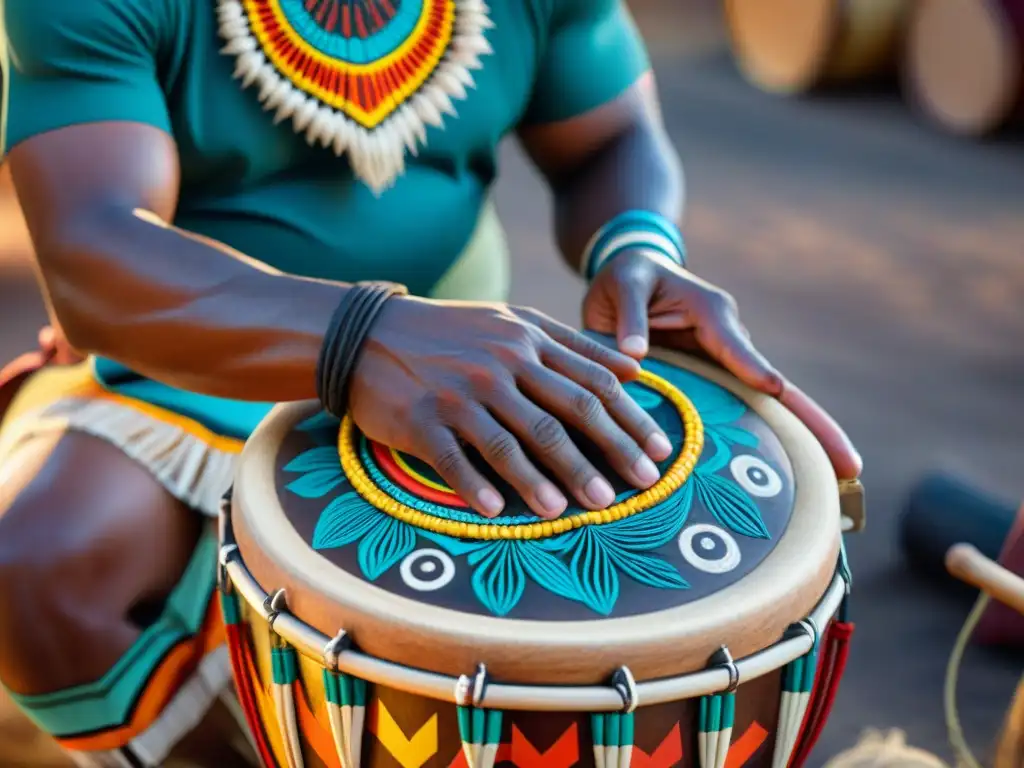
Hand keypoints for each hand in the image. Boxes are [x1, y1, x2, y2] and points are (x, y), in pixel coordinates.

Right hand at [347, 296, 674, 519]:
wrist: (370, 333)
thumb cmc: (452, 332)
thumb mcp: (514, 321)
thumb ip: (574, 345)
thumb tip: (635, 367)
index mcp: (527, 341)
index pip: (593, 383)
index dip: (631, 421)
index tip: (659, 452)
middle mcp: (499, 366)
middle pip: (565, 415)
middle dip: (608, 453)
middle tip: (639, 487)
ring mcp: (460, 394)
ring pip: (514, 442)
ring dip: (548, 480)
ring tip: (576, 510)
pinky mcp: (422, 421)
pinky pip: (455, 460)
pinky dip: (475, 487)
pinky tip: (495, 512)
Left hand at [583, 251, 861, 479]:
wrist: (633, 281)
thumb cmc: (629, 278)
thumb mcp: (625, 283)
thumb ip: (630, 316)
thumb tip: (636, 356)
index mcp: (712, 312)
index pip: (735, 345)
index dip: (752, 368)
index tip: (772, 390)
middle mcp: (732, 342)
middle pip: (778, 388)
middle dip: (814, 424)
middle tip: (850, 463)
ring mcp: (729, 367)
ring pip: (772, 409)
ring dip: (805, 442)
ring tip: (842, 479)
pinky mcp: (717, 384)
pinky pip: (746, 417)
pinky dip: (770, 446)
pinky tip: (792, 483)